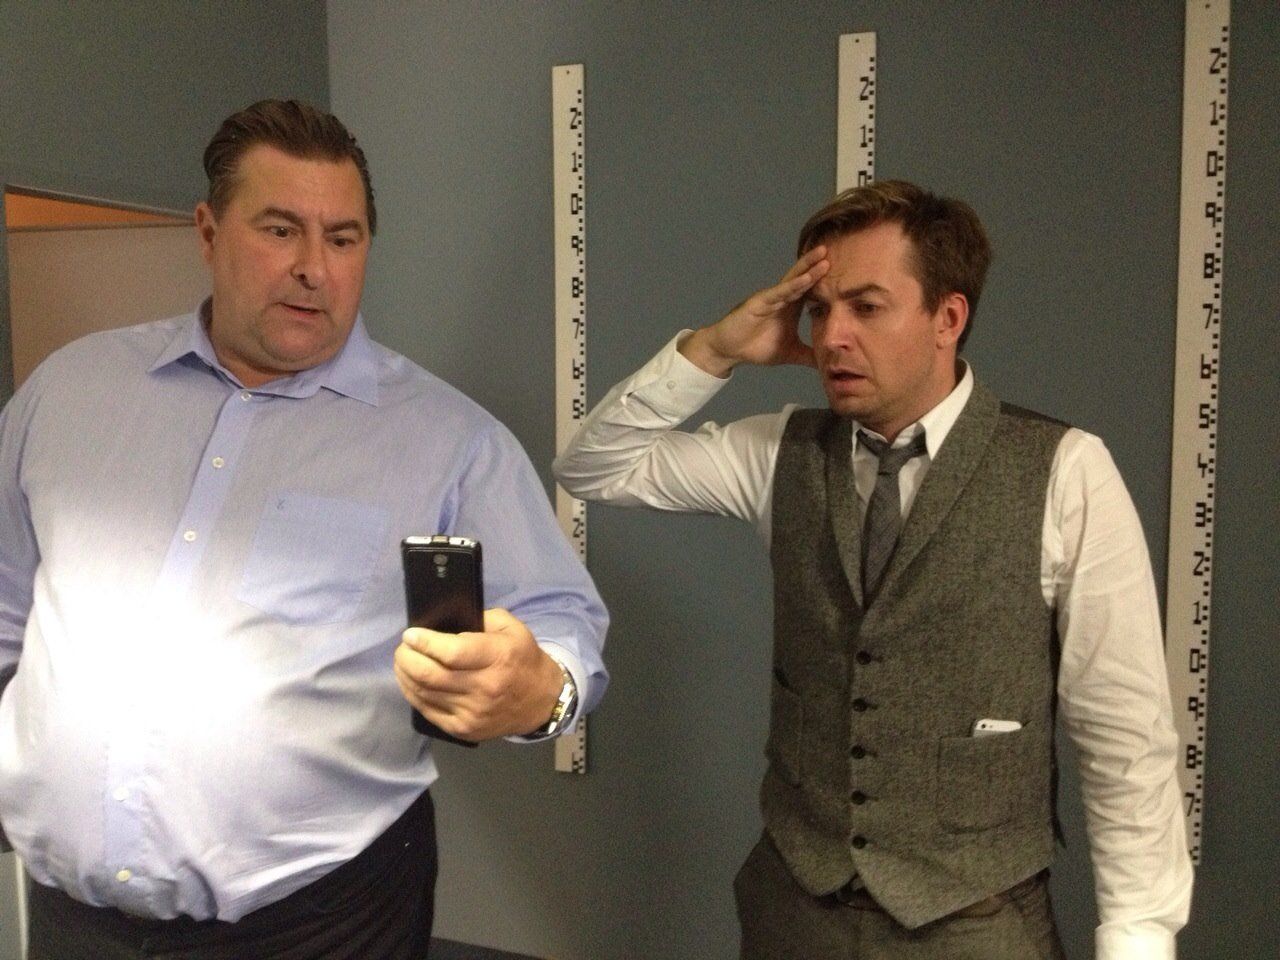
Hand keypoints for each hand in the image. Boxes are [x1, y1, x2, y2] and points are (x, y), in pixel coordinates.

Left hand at [394, 608, 563, 740]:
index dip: (425, 643)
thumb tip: (446, 624)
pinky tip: (410, 682)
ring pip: (425, 694)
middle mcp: (485, 687)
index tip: (410, 634)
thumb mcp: (512, 628)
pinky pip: (429, 711)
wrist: (541, 701)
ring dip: (406, 675)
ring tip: (402, 662)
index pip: (452, 653)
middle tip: (402, 648)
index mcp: (498, 658)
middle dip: (407, 658)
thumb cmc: (523, 659)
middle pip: (431, 675)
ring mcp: (473, 712)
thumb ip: (481, 619)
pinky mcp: (464, 729)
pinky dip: (413, 694)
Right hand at [679, 246, 828, 376]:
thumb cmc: (756, 347)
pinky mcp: (758, 302)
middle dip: (818, 265)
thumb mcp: (790, 353)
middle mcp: (782, 298)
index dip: (826, 281)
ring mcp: (771, 298)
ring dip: (808, 269)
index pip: (812, 290)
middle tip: (837, 251)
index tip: (846, 273)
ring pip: (792, 281)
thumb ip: (809, 355)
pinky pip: (778, 292)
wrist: (730, 350)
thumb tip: (829, 363)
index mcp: (791, 307)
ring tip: (823, 257)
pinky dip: (791, 285)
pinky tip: (804, 278)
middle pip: (804, 278)